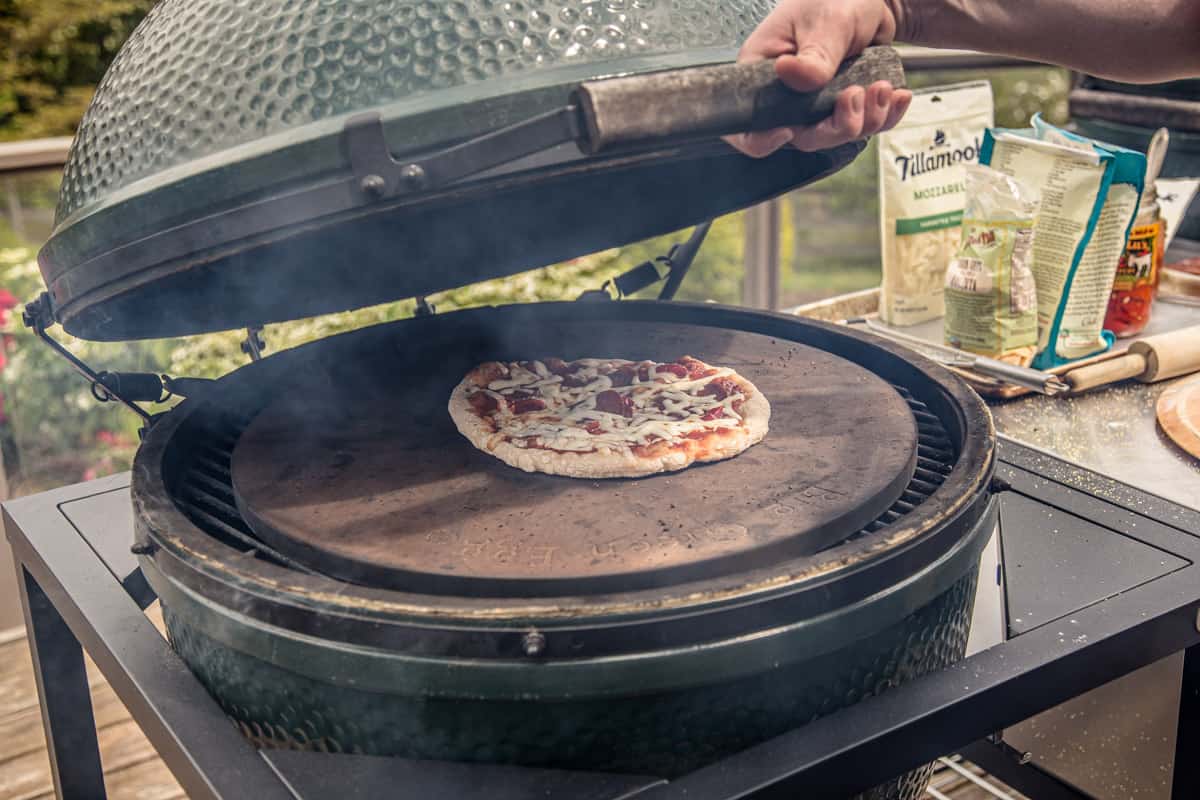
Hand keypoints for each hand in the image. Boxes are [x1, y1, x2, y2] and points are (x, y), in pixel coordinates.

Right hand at [728, 0, 912, 156]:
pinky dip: (883, 116)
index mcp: (765, 73)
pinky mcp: (842, 104)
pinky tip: (896, 96)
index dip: (763, 138)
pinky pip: (862, 124)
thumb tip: (792, 75)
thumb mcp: (827, 21)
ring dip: (866, 119)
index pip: (749, 123)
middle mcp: (786, 94)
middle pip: (802, 136)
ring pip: (835, 134)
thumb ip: (815, 55)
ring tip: (882, 87)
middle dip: (835, 126)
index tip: (788, 130)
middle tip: (855, 95)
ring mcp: (815, 103)